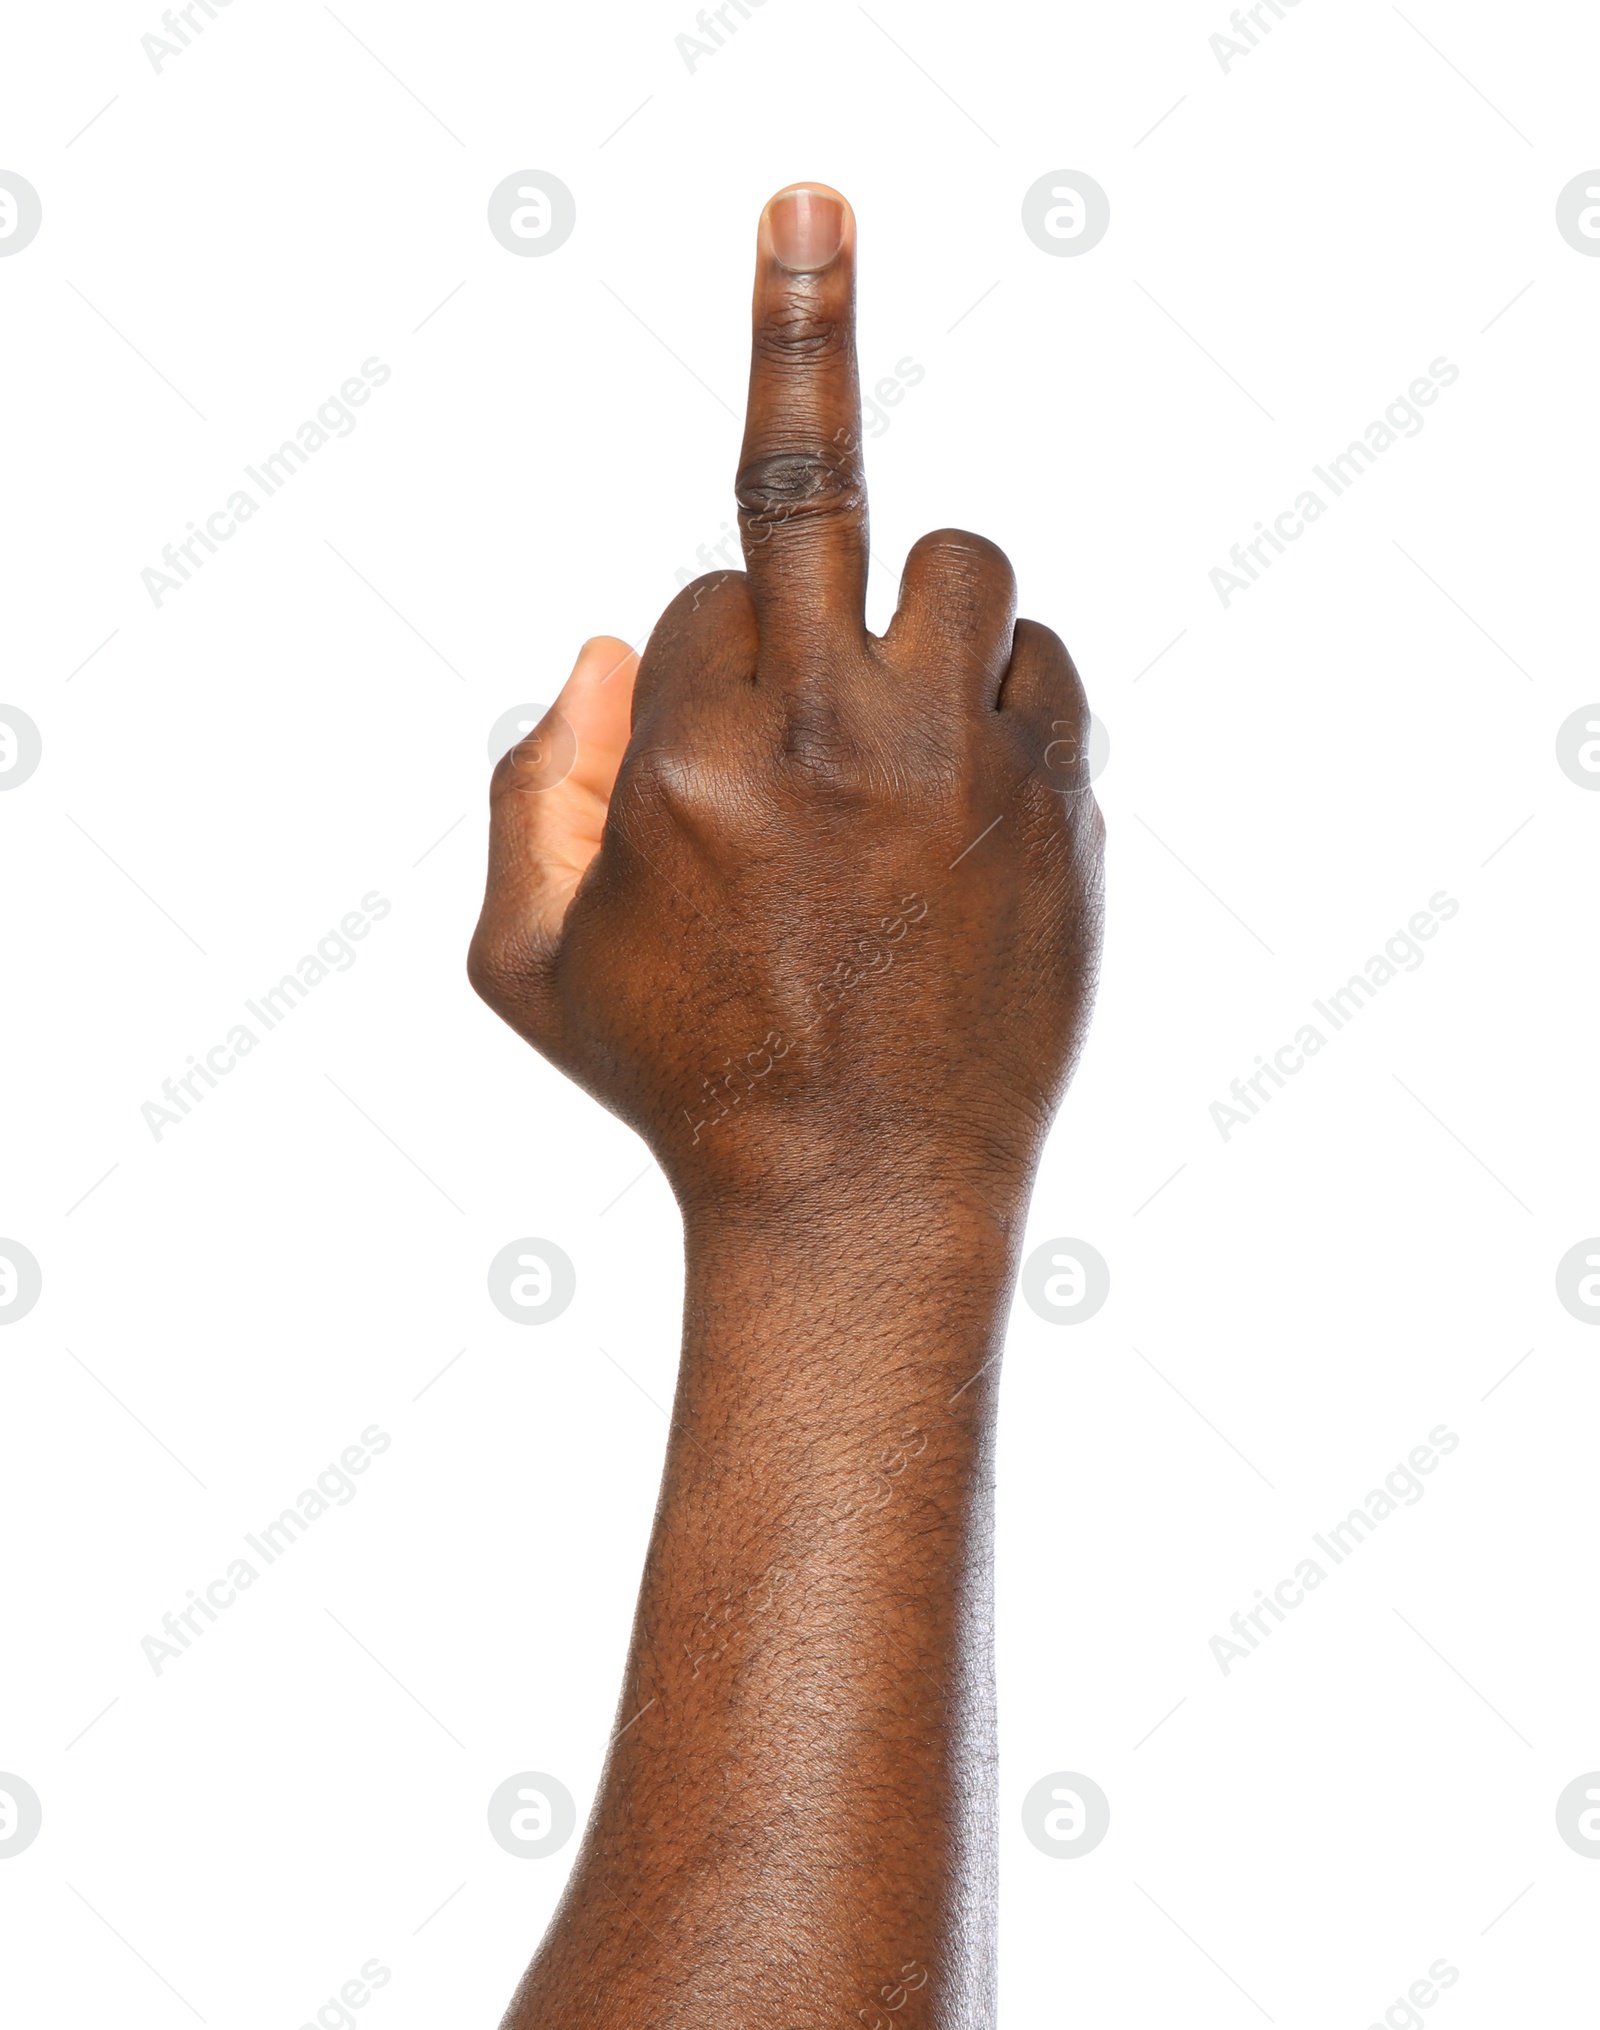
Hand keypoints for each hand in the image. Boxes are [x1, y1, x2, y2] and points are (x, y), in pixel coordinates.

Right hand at [468, 183, 1102, 1227]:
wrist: (860, 1198)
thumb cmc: (681, 1080)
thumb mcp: (521, 963)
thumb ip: (516, 784)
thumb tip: (605, 640)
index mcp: (687, 754)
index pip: (702, 589)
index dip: (708, 645)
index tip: (723, 692)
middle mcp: (829, 729)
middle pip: (826, 482)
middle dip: (802, 331)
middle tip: (808, 191)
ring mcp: (962, 761)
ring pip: (965, 560)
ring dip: (922, 602)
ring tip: (902, 701)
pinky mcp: (1060, 802)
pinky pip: (1045, 669)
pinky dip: (1004, 702)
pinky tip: (971, 795)